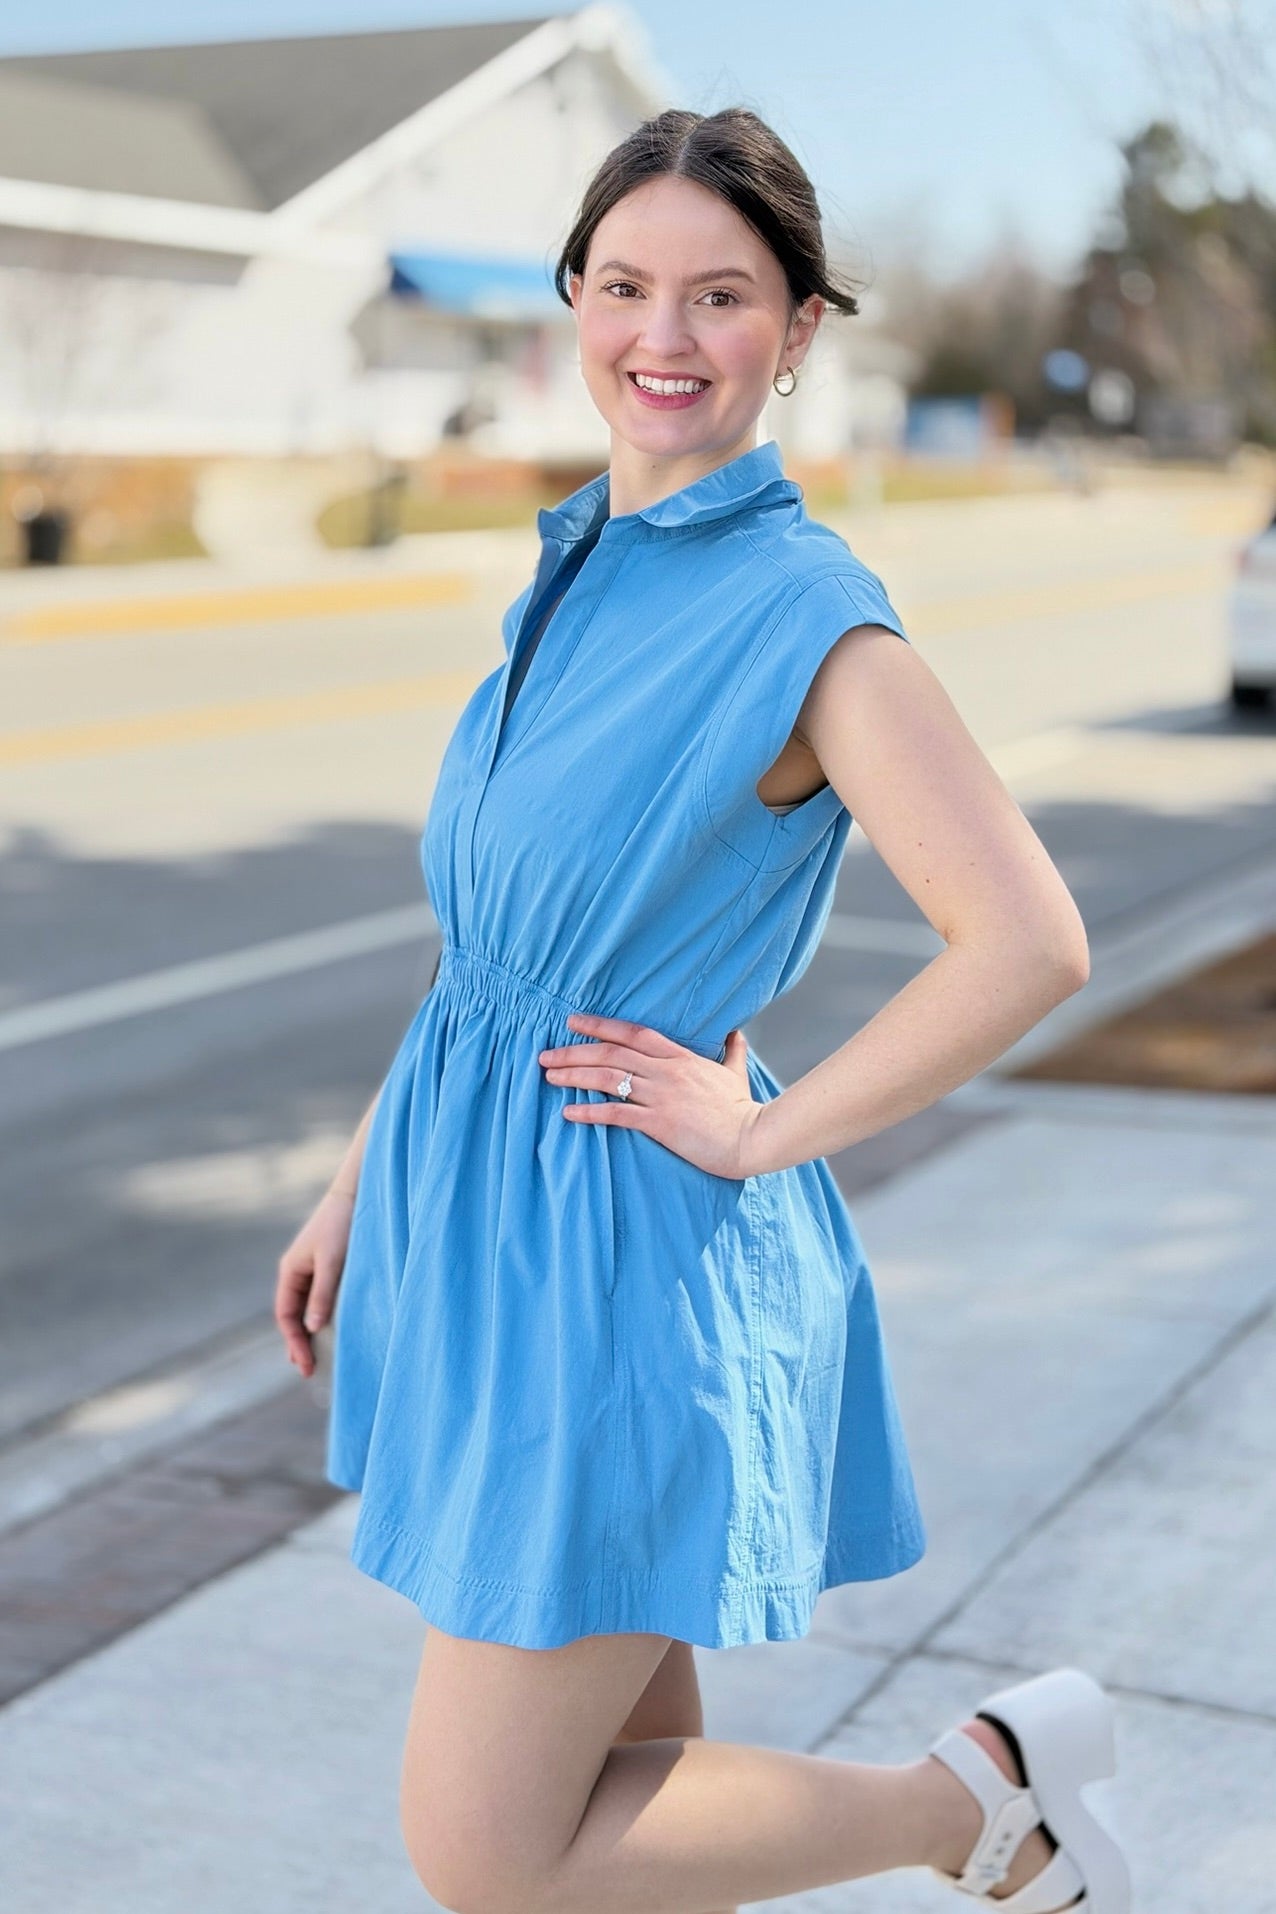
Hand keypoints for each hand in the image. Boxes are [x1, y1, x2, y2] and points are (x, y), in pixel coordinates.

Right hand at [274, 1186, 355, 1378]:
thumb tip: (312, 1328)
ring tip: (319, 1358)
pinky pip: (321, 1299)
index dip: (293, 1342)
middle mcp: (298, 1272)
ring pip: (307, 1309)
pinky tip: (333, 1330)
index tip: (305, 1365)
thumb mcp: (332, 1262)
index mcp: (291, 1271)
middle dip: (299, 1343)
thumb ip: (322, 1294)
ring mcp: (313, 1269)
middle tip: (310, 1371)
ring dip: (311, 1333)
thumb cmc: (342, 1225)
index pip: (285, 1315)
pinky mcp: (330, 1266)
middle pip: (293, 1315)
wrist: (358, 1193)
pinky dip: (323, 1317)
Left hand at [538, 1012, 765, 1179]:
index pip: (633, 1033)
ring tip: (549, 1076)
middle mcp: (666, 1071)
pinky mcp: (660, 1122)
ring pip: (608, 1077)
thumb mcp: (735, 1072)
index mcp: (680, 1057)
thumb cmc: (742, 1108)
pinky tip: (569, 1112)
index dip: (601, 1025)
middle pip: (612, 1052)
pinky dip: (589, 1111)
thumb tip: (736, 1032)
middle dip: (574, 1050)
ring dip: (574, 1075)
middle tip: (546, 1054)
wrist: (753, 1137)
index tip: (573, 1021)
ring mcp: (662, 1096)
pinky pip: (617, 1113)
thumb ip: (732, 1050)